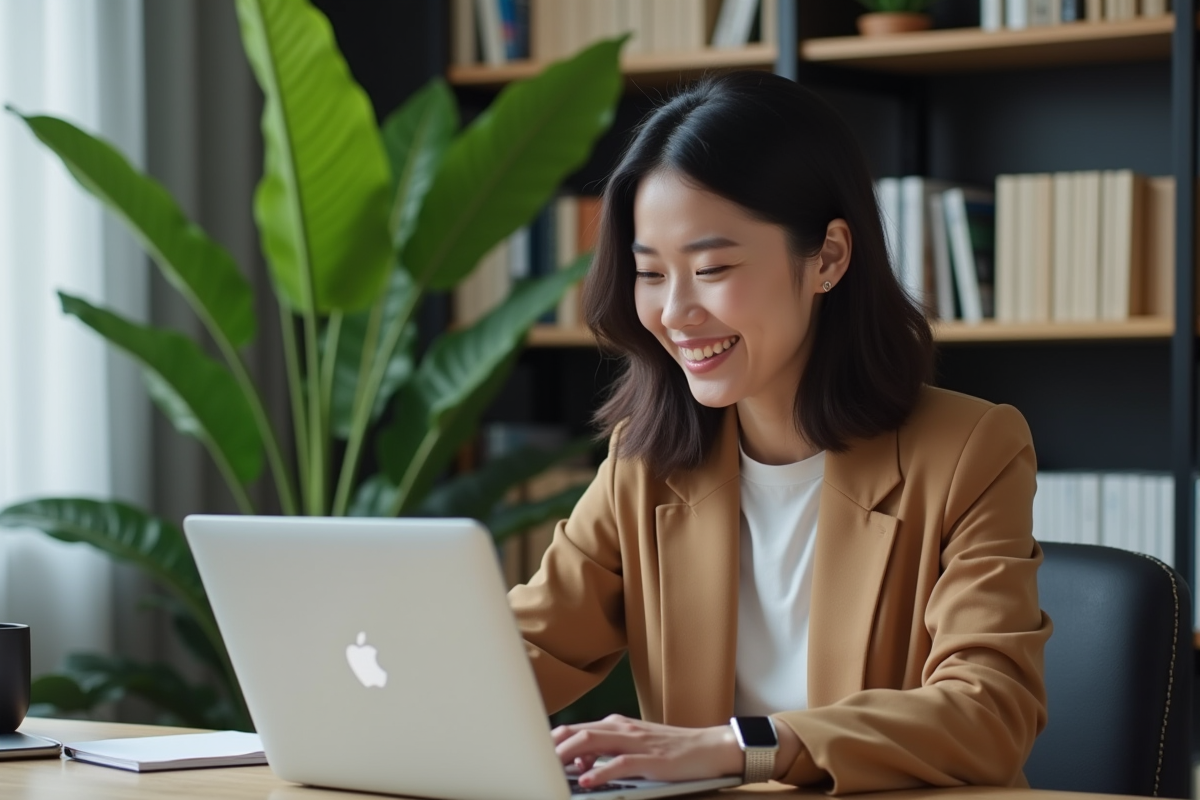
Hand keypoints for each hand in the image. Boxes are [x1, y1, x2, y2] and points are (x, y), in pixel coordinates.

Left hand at [551, 715, 743, 787]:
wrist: (709, 748)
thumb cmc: (672, 750)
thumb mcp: (635, 746)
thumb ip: (607, 751)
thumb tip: (580, 765)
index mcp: (617, 725)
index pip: (576, 728)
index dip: (553, 740)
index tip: (534, 753)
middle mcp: (622, 728)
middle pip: (578, 732)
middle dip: (552, 746)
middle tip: (533, 760)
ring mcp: (636, 742)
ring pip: (592, 742)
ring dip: (568, 755)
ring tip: (551, 768)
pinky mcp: (650, 760)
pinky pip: (619, 763)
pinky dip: (600, 772)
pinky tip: (586, 781)